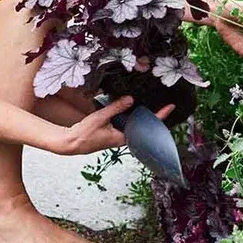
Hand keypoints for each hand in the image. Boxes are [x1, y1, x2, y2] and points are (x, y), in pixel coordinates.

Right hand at [56, 95, 175, 155]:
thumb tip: (130, 99)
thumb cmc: (84, 134)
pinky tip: (131, 108)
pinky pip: (127, 124)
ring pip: (135, 125)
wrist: (72, 143)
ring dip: (142, 116)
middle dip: (154, 116)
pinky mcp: (113, 133)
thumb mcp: (100, 118)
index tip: (170, 107)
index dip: (159, 117)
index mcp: (123, 137)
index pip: (147, 127)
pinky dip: (131, 116)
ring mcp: (118, 136)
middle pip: (144, 127)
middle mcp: (123, 138)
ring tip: (152, 105)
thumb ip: (115, 107)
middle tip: (165, 105)